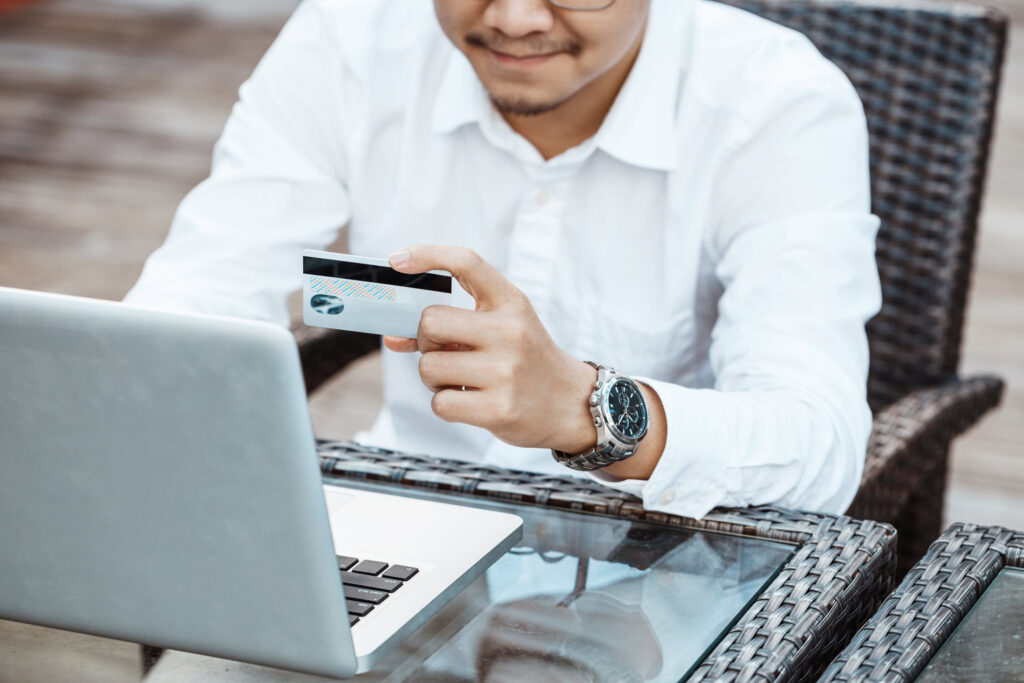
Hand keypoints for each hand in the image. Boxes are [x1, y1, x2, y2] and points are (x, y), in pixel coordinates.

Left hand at [384, 245, 597, 452]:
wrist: (572, 403)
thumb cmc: (526, 360)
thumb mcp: (501, 329)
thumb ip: (452, 326)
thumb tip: (392, 336)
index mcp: (511, 303)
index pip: (466, 262)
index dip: (427, 255)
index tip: (396, 260)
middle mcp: (510, 331)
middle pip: (430, 323)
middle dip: (426, 341)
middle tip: (445, 351)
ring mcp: (505, 371)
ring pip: (429, 366)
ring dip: (433, 377)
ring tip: (460, 379)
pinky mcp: (499, 409)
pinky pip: (440, 402)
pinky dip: (444, 403)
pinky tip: (467, 400)